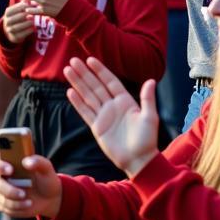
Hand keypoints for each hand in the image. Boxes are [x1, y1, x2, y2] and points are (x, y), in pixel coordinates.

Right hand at [0, 154, 61, 219]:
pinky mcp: (4, 204)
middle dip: (8, 190)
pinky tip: (27, 205)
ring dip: (15, 202)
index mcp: (10, 164)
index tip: (10, 170)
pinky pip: (4, 208)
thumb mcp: (46, 168)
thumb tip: (26, 161)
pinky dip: (16, 208)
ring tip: (30, 202)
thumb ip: (38, 161)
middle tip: (23, 194)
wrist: (49, 198)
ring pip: (0, 198)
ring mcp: (2, 192)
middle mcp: (3, 177)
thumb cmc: (45, 178)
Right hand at [2, 0, 36, 43]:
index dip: (24, 6)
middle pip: (17, 17)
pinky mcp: (14, 37)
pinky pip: (21, 34)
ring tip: (34, 19)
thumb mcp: (19, 9)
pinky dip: (28, 31)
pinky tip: (34, 27)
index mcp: (8, 13)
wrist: (13, 31)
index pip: (15, 8)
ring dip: (27, 23)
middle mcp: (7, 21)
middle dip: (26, 14)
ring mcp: (9, 30)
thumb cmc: (19, 16)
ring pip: (17, 26)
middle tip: (35, 12)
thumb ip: (23, 1)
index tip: (33, 4)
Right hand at [63, 57, 158, 177]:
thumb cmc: (147, 139)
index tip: (90, 59)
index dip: (100, 70)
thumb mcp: (149, 117)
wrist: (138, 160)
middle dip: (84, 73)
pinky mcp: (97, 128)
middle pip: (95, 85)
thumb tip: (151, 81)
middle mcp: (112, 105)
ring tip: (68, 71)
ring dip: (78, 83)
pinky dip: (78, 102)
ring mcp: (104, 116)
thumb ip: (147, 99)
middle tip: (73, 60)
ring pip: (88, 96)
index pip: (110, 81)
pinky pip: (85, 112)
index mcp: (125, 100)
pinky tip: (70, 92)